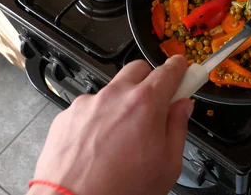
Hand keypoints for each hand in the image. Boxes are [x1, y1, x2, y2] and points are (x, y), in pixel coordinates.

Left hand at [28, 55, 193, 194]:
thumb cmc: (119, 190)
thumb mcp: (167, 165)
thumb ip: (178, 128)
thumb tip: (182, 109)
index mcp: (145, 103)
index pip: (169, 70)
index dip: (180, 68)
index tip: (183, 70)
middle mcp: (115, 96)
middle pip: (138, 69)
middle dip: (150, 81)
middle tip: (155, 105)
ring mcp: (88, 104)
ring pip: (112, 90)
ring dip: (122, 102)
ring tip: (123, 136)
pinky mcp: (67, 116)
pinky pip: (89, 107)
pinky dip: (98, 118)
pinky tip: (100, 144)